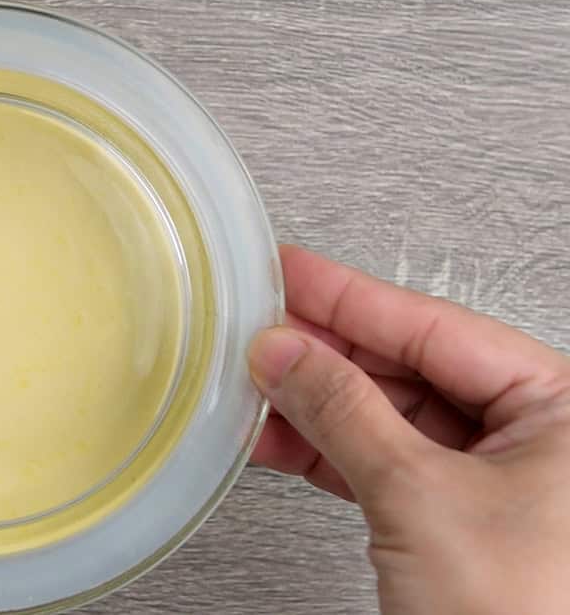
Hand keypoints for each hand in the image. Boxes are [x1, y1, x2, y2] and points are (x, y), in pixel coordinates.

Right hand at [249, 245, 569, 613]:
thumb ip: (344, 411)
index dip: (352, 297)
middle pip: (408, 368)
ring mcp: (490, 480)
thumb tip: (285, 351)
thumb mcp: (421, 495)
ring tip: (251, 382)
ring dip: (313, 404)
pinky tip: (273, 435)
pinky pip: (377, 463)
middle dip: (324, 353)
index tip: (291, 272)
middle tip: (257, 327)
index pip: (437, 328)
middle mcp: (533, 437)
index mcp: (562, 410)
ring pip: (386, 417)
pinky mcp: (449, 519)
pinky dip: (322, 451)